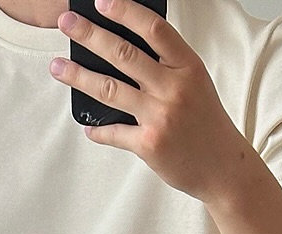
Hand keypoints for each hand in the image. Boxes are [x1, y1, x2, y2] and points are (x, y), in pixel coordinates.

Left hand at [49, 0, 250, 204]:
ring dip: (79, 76)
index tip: (101, 2)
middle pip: (123, 54)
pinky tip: (87, 125)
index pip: (153, 29)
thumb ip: (168, 65)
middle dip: (90, 35)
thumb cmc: (207, 123)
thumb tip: (125, 49)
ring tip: (58, 67)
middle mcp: (174, 88)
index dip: (125, 12)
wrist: (223, 169)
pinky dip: (97, 129)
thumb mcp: (196, 83)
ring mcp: (160, 117)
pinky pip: (114, 132)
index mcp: (188, 67)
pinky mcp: (150, 144)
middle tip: (66, 24)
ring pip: (110, 89)